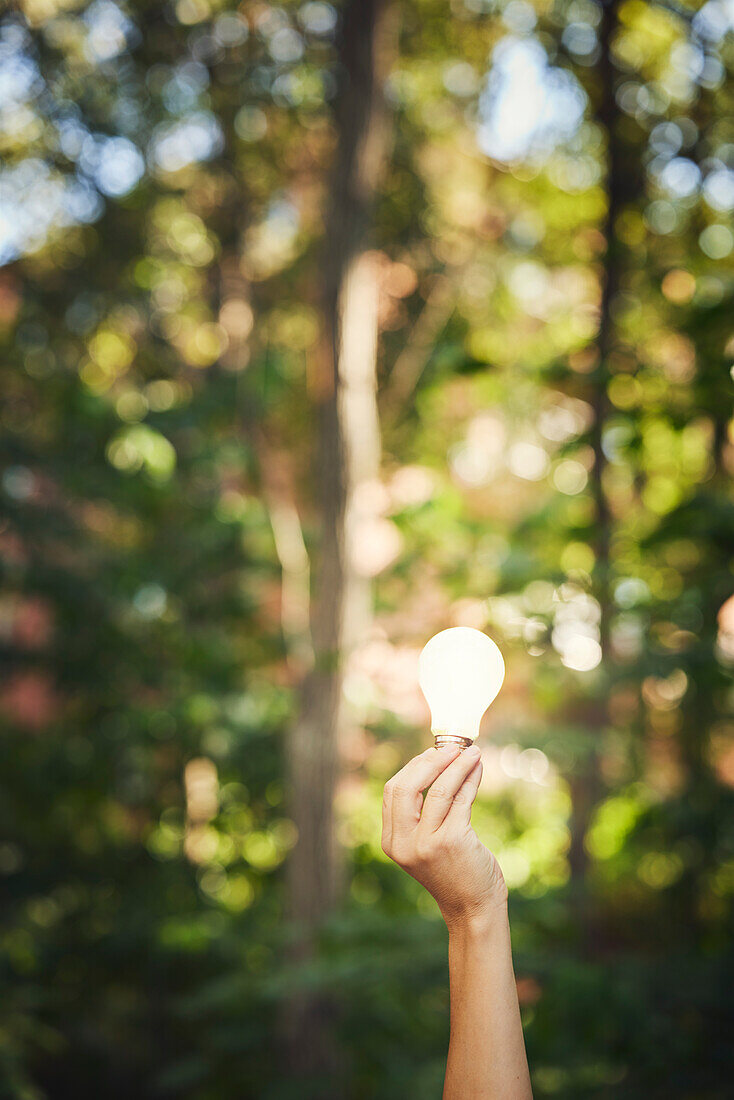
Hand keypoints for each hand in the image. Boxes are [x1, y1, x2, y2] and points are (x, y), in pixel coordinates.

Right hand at [381, 745, 506, 929]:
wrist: (474, 908)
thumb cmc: (454, 871)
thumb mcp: (426, 843)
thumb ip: (422, 813)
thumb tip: (435, 763)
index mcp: (392, 842)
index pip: (393, 791)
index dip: (413, 767)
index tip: (432, 753)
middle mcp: (404, 843)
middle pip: (407, 786)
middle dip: (431, 761)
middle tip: (452, 748)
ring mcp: (426, 843)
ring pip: (439, 788)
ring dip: (457, 765)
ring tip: (473, 753)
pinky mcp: (452, 841)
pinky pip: (460, 799)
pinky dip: (471, 779)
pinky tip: (478, 769)